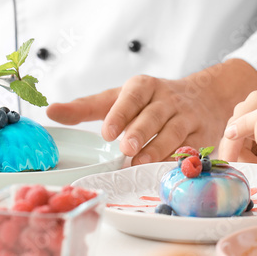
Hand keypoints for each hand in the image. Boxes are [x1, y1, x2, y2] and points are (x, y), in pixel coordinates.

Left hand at [47, 59, 256, 164]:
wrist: (205, 96)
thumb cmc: (152, 101)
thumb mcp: (120, 97)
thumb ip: (86, 107)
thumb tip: (51, 111)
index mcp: (145, 87)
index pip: (132, 96)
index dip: (120, 112)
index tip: (107, 131)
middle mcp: (167, 99)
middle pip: (155, 114)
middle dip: (140, 131)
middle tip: (126, 148)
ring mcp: (187, 117)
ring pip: (175, 132)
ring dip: (158, 148)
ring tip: (140, 163)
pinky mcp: (202, 135)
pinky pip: (192, 148)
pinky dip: (179, 159)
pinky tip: (167, 170)